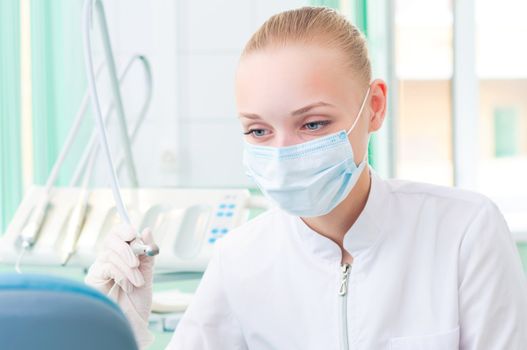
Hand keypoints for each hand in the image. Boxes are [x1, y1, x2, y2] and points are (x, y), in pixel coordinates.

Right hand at [85, 224, 155, 348]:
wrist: (133, 322)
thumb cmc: (138, 300)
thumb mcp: (147, 272)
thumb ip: (147, 252)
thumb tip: (146, 230)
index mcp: (122, 255)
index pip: (119, 234)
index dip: (125, 229)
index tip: (134, 234)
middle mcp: (108, 259)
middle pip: (111, 239)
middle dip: (127, 248)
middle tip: (137, 262)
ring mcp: (100, 268)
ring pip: (110, 254)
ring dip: (128, 267)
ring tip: (137, 282)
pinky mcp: (93, 279)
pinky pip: (106, 266)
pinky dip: (120, 274)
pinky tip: (127, 286)